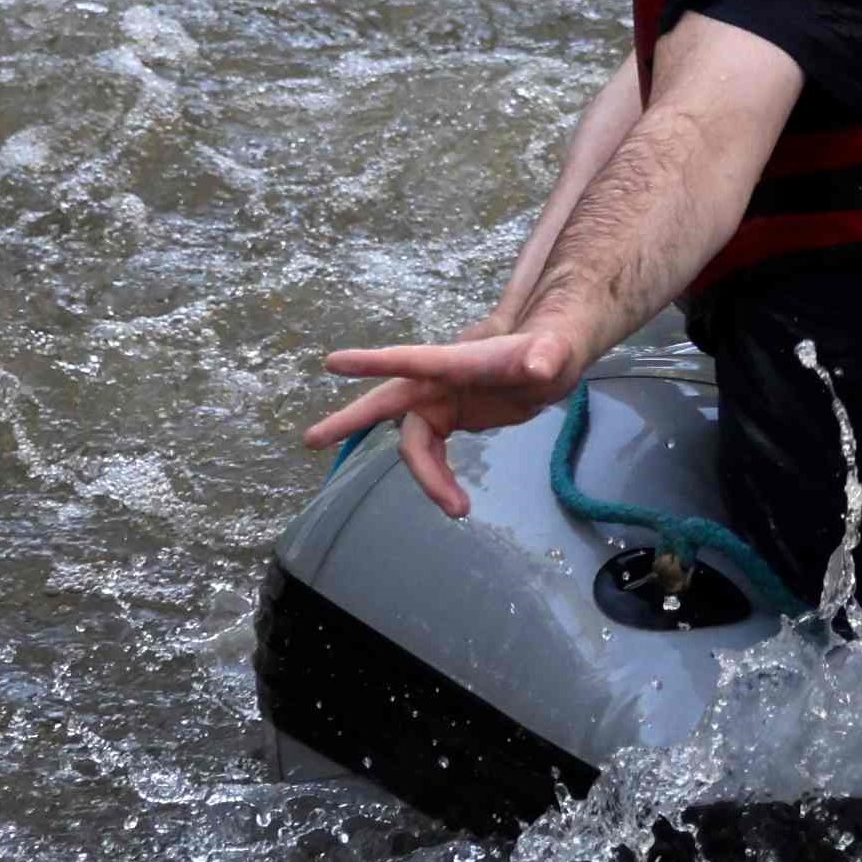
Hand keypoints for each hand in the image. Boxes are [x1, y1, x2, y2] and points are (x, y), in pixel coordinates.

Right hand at [311, 321, 579, 515]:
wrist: (551, 363)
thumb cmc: (548, 350)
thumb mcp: (552, 355)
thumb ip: (546, 357)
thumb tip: (539, 365)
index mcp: (452, 362)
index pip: (407, 359)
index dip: (372, 363)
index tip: (332, 362)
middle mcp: (436, 382)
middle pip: (384, 403)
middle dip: (349, 420)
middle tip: (309, 439)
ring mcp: (439, 402)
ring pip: (414, 445)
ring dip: (427, 479)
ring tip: (458, 511)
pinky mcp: (448, 419)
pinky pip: (431, 454)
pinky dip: (437, 479)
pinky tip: (456, 502)